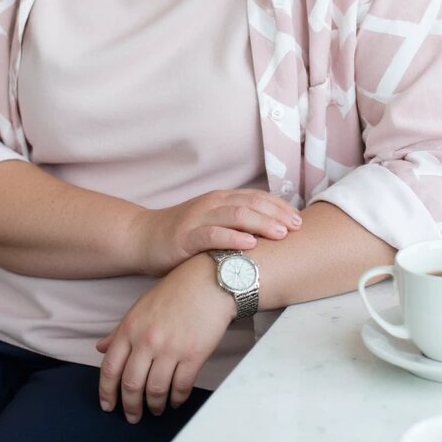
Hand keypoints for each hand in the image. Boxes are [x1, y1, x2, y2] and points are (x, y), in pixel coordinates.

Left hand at [96, 255, 233, 421]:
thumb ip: (120, 330)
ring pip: (155, 390)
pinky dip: (176, 399)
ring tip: (156, 409)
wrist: (211, 281)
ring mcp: (171, 349)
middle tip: (132, 417)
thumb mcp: (141, 306)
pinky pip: (180, 387)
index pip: (110, 368)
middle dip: (130, 407)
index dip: (107, 392)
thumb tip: (101, 348)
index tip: (107, 406)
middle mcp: (147, 340)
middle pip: (131, 385)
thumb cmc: (177, 291)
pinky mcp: (193, 355)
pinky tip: (175, 400)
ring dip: (154, 406)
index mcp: (130, 327)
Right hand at [133, 188, 300, 275]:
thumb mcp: (211, 223)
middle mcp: (212, 203)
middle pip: (251, 203)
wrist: (142, 237)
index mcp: (221, 199)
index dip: (279, 207)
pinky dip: (234, 238)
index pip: (257, 197)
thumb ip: (235, 223)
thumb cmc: (182, 234)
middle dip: (277, 214)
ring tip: (281, 233)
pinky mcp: (186, 236)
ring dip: (261, 223)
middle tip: (297, 227)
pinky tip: (250, 244)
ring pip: (236, 215)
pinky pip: (213, 235)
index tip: (299, 220)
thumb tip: (271, 232)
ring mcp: (198, 218)